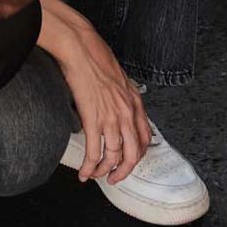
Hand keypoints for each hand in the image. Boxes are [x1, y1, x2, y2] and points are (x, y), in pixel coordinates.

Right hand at [39, 0, 149, 183]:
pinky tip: (84, 172)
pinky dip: (89, 166)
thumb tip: (118, 106)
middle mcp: (127, 113)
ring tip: (96, 175)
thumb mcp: (120, 78)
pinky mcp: (93, 119)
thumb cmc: (96, 57)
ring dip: (104, 171)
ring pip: (114, 157)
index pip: (145, 139)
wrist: (81, 48)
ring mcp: (111, 117)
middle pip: (133, 154)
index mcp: (135, 103)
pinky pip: (94, 151)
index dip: (137, 156)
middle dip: (124, 171)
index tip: (128, 162)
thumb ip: (123, 96)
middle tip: (114, 178)